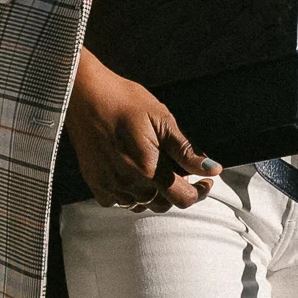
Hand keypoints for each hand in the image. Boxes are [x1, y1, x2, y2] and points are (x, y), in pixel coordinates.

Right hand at [64, 46, 221, 211]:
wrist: (84, 93)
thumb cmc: (124, 100)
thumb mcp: (161, 118)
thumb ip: (186, 150)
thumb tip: (213, 169)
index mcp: (148, 168)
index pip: (183, 198)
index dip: (199, 192)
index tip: (206, 180)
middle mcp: (128, 183)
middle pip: (163, 204)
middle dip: (176, 191)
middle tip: (180, 170)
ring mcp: (109, 185)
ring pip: (142, 204)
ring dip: (154, 193)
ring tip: (155, 168)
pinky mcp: (94, 183)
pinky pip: (119, 201)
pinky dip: (130, 193)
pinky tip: (132, 172)